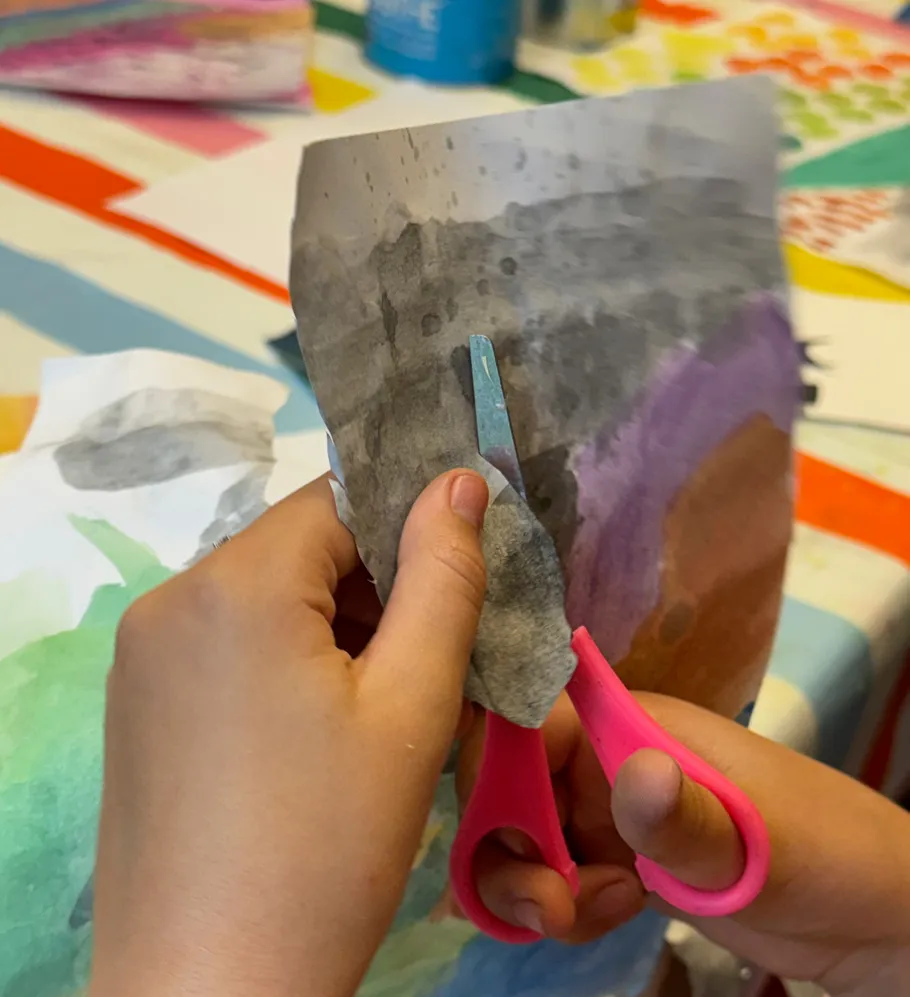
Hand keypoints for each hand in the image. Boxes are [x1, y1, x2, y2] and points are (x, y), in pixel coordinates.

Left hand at [89, 470, 489, 996]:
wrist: (211, 993)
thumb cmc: (329, 845)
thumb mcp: (412, 705)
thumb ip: (443, 579)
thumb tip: (460, 481)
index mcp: (234, 583)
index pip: (340, 502)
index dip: (409, 533)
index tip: (458, 593)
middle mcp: (171, 598)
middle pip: (300, 550)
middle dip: (376, 589)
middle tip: (434, 666)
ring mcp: (143, 653)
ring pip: (267, 598)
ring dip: (336, 628)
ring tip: (384, 708)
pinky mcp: (138, 703)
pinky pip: (228, 644)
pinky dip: (286, 661)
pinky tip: (321, 733)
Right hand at [456, 693, 909, 995]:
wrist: (866, 915)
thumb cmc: (819, 849)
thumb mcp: (756, 839)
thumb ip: (688, 817)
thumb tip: (635, 774)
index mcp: (628, 723)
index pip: (528, 717)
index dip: (494, 763)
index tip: (497, 828)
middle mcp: (605, 759)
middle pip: (509, 781)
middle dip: (505, 842)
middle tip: (550, 903)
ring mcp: (608, 811)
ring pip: (522, 834)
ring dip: (529, 882)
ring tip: (583, 914)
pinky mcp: (616, 860)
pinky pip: (554, 874)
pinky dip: (556, 903)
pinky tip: (609, 913)